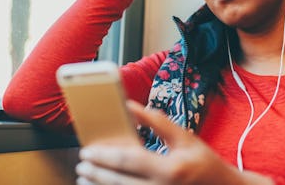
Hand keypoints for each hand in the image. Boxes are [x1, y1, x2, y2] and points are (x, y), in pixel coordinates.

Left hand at [76, 101, 272, 184]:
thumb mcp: (184, 138)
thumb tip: (133, 107)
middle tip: (82, 163)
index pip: (128, 161)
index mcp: (169, 170)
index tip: (88, 151)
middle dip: (96, 173)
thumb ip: (158, 122)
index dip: (105, 156)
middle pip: (118, 182)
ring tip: (86, 178)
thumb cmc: (202, 161)